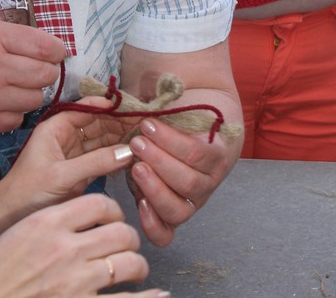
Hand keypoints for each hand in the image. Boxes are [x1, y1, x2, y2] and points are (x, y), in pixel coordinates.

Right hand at [0, 17, 64, 131]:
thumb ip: (14, 34)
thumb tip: (49, 46)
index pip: (44, 47)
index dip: (57, 49)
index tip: (57, 51)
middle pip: (45, 75)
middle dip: (48, 70)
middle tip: (38, 67)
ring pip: (35, 100)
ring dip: (32, 91)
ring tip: (18, 83)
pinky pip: (16, 120)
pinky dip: (16, 111)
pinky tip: (5, 100)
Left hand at [0, 99, 141, 220]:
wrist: (7, 223)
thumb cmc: (25, 195)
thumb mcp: (61, 177)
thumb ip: (95, 162)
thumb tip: (129, 151)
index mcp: (57, 127)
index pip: (91, 107)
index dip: (115, 106)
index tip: (139, 107)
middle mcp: (67, 135)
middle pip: (101, 121)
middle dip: (124, 121)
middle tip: (151, 124)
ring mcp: (75, 152)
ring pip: (105, 138)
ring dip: (124, 137)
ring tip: (148, 137)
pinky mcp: (81, 170)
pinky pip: (104, 156)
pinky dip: (119, 155)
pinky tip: (136, 154)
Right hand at [0, 195, 155, 297]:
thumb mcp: (25, 230)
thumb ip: (58, 219)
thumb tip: (90, 213)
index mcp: (50, 223)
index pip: (101, 203)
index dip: (113, 210)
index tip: (112, 217)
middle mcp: (65, 250)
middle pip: (120, 233)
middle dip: (128, 238)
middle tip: (126, 244)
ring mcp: (73, 283)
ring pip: (126, 263)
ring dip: (136, 265)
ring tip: (135, 268)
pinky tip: (159, 296)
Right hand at [126, 115, 237, 247]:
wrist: (201, 103)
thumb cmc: (166, 133)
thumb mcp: (147, 157)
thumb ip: (135, 167)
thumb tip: (114, 166)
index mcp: (172, 206)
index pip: (164, 233)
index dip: (151, 226)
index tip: (138, 204)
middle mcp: (193, 198)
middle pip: (176, 210)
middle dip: (152, 187)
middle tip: (134, 164)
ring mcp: (210, 179)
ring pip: (187, 182)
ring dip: (160, 162)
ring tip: (139, 141)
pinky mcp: (220, 155)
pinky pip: (196, 153)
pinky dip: (171, 140)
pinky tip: (153, 127)